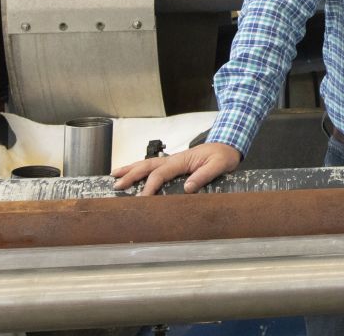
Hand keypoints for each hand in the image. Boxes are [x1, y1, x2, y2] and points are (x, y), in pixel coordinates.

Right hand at [112, 142, 240, 195]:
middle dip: (132, 174)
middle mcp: (174, 159)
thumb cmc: (223, 155)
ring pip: (148, 164)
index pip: (161, 173)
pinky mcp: (174, 164)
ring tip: (114, 176)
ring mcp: (173, 161)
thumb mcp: (219, 165)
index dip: (150, 186)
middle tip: (117, 184)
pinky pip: (154, 166)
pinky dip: (140, 169)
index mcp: (182, 160)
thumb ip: (204, 175)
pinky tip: (132, 173)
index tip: (142, 198)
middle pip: (148, 165)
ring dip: (131, 169)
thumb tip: (187, 188)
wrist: (229, 145)